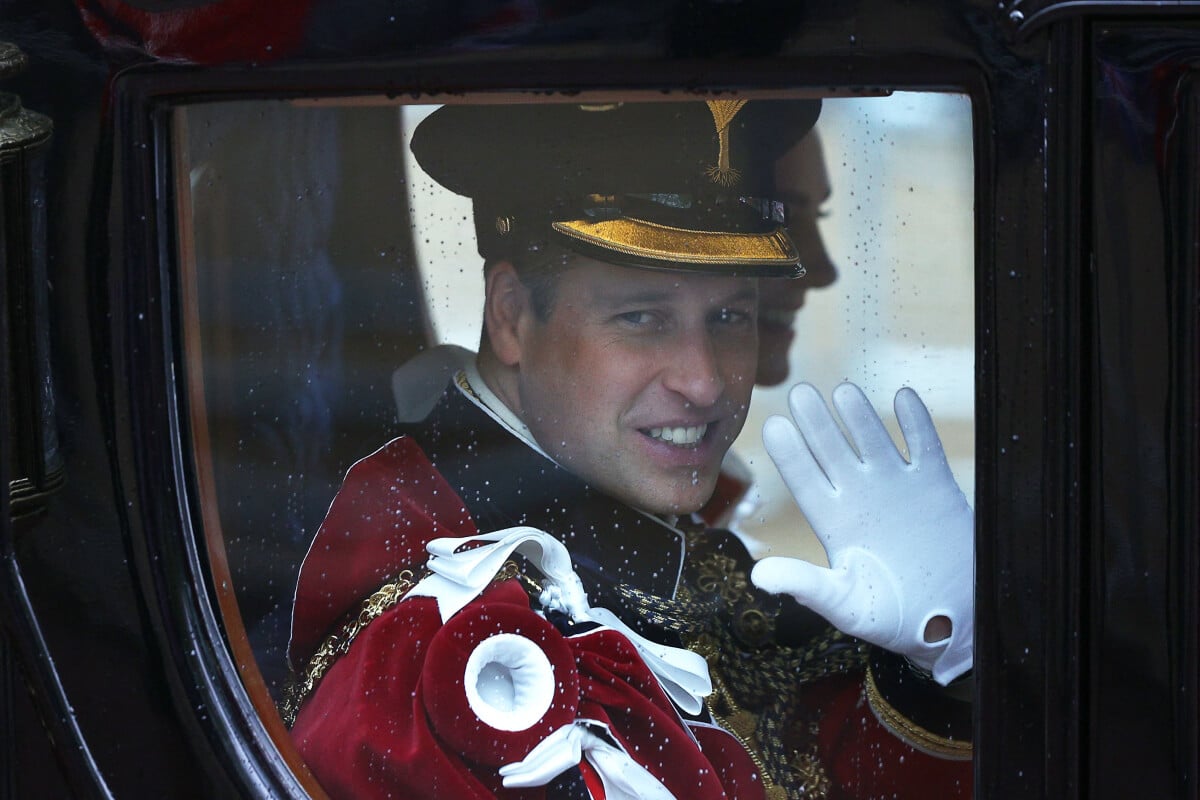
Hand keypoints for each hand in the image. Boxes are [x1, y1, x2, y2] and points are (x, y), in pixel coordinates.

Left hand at [750, 382, 972, 683]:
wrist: (955, 621)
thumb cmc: (895, 618)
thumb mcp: (847, 605)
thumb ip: (807, 586)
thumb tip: (759, 577)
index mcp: (833, 522)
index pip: (804, 480)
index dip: (790, 454)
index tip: (773, 425)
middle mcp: (860, 497)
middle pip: (833, 450)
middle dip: (817, 423)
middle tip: (799, 393)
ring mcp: (897, 487)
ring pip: (873, 440)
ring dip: (861, 416)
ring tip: (844, 391)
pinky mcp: (935, 486)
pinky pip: (923, 446)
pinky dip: (916, 423)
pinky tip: (904, 396)